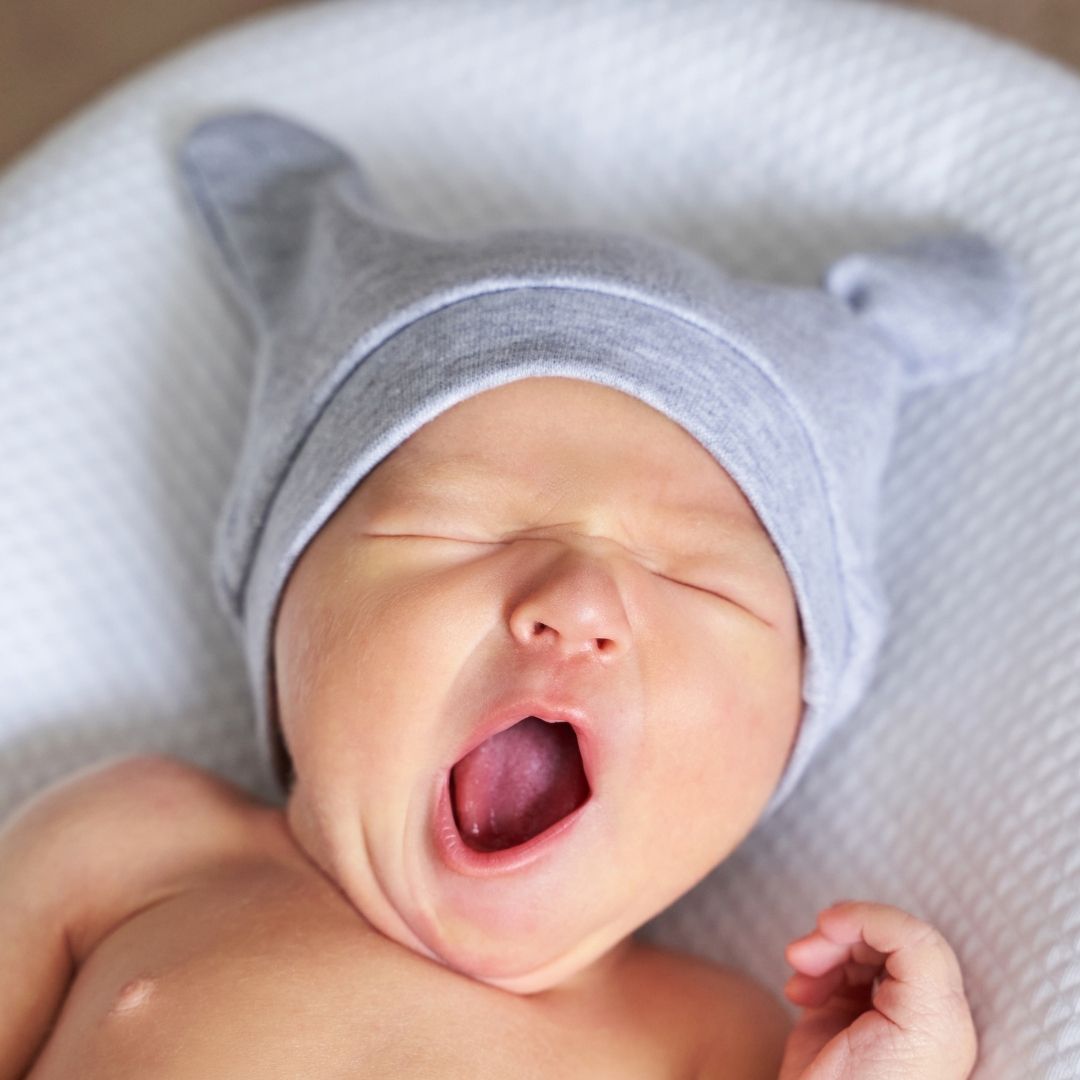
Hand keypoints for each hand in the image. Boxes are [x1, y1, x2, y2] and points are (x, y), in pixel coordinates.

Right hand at [776, 900, 976, 1079]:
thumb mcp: (917, 1022)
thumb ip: (909, 958)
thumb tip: (864, 921)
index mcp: (941, 1016)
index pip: (916, 937)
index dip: (869, 919)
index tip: (826, 924)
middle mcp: (918, 1015)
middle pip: (883, 939)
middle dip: (838, 935)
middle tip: (803, 952)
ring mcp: (879, 1020)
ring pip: (856, 951)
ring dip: (822, 953)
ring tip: (799, 976)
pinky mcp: (844, 1025)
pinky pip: (834, 975)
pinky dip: (813, 972)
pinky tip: (799, 995)